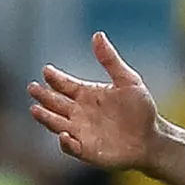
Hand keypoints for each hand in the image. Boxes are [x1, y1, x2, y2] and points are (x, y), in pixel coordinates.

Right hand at [31, 33, 163, 170]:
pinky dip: (65, 142)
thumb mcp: (128, 80)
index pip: (65, 85)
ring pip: (56, 123)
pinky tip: (63, 134)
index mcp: (87, 94)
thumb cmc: (141, 109)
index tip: (47, 70)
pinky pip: (71, 146)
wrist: (152, 138)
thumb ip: (110, 60)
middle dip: (43, 96)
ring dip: (46, 117)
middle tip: (32, 88)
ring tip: (35, 109)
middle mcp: (79, 112)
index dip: (55, 78)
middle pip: (55, 103)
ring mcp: (81, 132)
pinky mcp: (86, 150)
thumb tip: (97, 35)